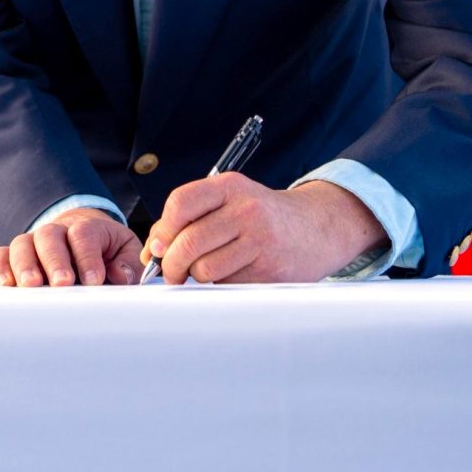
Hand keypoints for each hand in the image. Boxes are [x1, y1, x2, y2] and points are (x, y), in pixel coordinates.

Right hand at [0, 207, 141, 286]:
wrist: (82, 236)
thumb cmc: (105, 250)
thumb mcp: (125, 251)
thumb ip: (128, 263)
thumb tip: (120, 276)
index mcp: (86, 228)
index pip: (83, 235)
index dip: (87, 257)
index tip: (94, 280)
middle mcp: (56, 232)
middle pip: (49, 236)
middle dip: (54, 260)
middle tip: (62, 283)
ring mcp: (32, 243)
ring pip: (22, 245)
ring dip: (24, 265)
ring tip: (31, 285)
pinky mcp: (14, 256)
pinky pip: (0, 256)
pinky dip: (0, 268)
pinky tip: (6, 284)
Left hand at [143, 174, 387, 284]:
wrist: (318, 228)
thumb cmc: (262, 216)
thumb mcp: (229, 201)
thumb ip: (190, 218)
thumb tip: (152, 251)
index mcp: (230, 187)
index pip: (181, 203)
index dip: (162, 229)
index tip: (158, 247)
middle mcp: (247, 210)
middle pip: (189, 242)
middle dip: (171, 264)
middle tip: (171, 272)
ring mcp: (262, 240)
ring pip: (205, 269)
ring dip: (198, 276)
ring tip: (208, 269)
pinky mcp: (272, 271)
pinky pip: (228, 285)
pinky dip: (222, 285)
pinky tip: (235, 273)